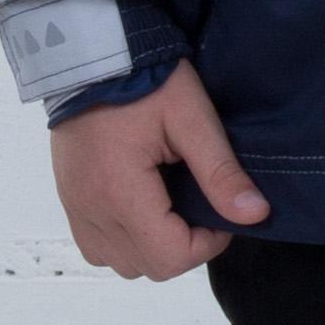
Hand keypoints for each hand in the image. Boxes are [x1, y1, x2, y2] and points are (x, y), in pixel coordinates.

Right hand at [48, 60, 268, 280]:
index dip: (208, 243)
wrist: (93, 57)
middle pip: (147, 267)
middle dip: (184, 246)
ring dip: (154, 247)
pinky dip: (124, 240)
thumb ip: (221, 171)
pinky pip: (96, 247)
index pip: (170, 257)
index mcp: (121, 193)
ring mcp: (75, 207)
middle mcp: (91, 210)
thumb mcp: (193, 119)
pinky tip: (145, 207)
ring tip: (173, 206)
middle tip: (201, 205)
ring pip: (120, 262)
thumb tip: (255, 214)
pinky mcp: (69, 200)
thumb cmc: (147, 82)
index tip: (220, 209)